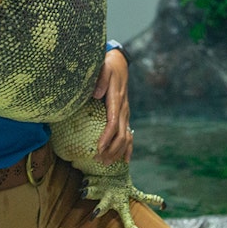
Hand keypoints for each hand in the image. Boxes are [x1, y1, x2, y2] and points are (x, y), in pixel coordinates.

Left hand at [92, 48, 131, 163]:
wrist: (119, 64)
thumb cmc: (108, 67)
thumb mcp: (103, 69)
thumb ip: (100, 80)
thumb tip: (97, 94)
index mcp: (116, 100)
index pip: (113, 123)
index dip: (107, 137)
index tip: (98, 148)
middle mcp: (124, 109)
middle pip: (121, 135)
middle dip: (111, 150)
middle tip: (99, 160)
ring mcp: (126, 113)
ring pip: (126, 137)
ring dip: (117, 152)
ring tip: (106, 163)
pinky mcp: (125, 115)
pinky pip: (129, 134)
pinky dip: (128, 148)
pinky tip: (125, 160)